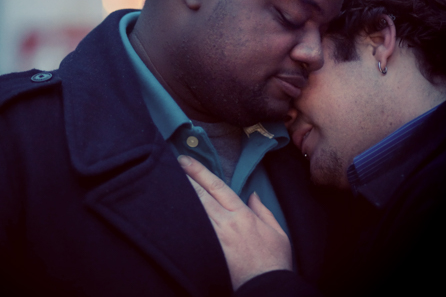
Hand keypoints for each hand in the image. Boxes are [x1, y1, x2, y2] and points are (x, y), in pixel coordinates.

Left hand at [178, 155, 292, 290]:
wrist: (266, 287)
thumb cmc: (274, 261)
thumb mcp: (277, 232)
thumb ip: (263, 211)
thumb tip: (253, 195)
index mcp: (242, 214)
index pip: (217, 186)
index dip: (199, 171)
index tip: (186, 160)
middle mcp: (226, 222)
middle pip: (200, 195)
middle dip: (185, 178)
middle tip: (170, 166)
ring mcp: (215, 238)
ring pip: (194, 211)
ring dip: (181, 196)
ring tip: (168, 184)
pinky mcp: (209, 252)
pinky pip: (193, 231)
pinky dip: (183, 219)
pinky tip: (173, 212)